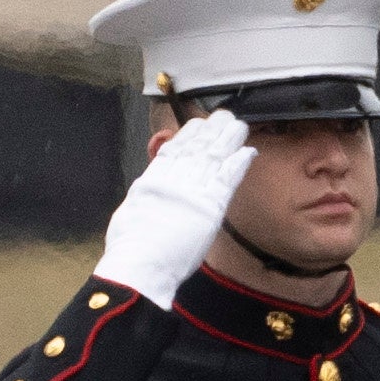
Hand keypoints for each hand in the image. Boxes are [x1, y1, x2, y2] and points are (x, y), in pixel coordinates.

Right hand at [96, 108, 254, 308]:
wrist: (140, 264)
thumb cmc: (131, 246)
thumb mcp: (133, 209)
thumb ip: (147, 192)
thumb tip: (151, 182)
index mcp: (152, 181)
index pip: (174, 151)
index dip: (188, 135)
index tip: (198, 123)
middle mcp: (172, 181)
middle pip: (195, 148)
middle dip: (211, 130)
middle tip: (224, 115)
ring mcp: (191, 192)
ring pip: (213, 158)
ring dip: (228, 139)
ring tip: (239, 126)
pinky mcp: (209, 207)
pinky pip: (227, 180)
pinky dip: (238, 164)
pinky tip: (248, 151)